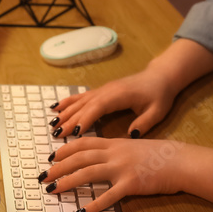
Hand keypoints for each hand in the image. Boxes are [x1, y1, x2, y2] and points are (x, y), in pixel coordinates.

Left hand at [40, 137, 212, 211]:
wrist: (180, 161)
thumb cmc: (162, 156)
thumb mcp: (137, 146)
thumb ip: (119, 150)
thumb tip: (105, 157)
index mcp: (116, 143)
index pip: (85, 143)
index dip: (66, 149)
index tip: (53, 155)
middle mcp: (115, 153)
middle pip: (80, 157)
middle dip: (59, 166)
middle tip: (45, 175)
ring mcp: (122, 168)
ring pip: (88, 173)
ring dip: (68, 182)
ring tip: (54, 189)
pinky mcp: (131, 184)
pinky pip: (109, 196)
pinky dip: (95, 205)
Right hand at [49, 67, 175, 139]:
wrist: (161, 76)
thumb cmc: (160, 94)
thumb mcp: (158, 111)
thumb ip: (145, 123)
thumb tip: (132, 135)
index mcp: (119, 95)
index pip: (98, 107)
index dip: (86, 118)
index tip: (74, 132)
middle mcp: (107, 90)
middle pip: (85, 105)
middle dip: (70, 120)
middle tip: (57, 135)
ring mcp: (103, 89)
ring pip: (80, 101)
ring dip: (65, 112)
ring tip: (52, 125)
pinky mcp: (102, 90)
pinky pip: (82, 96)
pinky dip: (68, 102)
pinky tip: (56, 108)